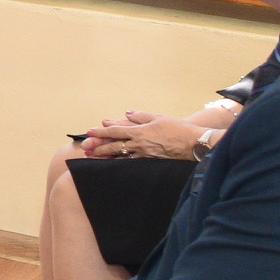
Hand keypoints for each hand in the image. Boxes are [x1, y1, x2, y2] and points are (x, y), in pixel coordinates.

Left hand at [75, 111, 207, 160]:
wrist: (194, 144)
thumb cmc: (178, 129)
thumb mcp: (158, 118)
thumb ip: (141, 116)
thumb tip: (127, 114)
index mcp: (140, 131)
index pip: (116, 131)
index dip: (102, 132)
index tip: (90, 132)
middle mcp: (140, 143)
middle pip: (115, 145)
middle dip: (99, 146)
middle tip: (85, 147)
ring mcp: (144, 155)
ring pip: (121, 156)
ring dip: (106, 156)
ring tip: (94, 157)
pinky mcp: (150, 162)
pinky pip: (132, 163)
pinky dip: (120, 163)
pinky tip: (112, 165)